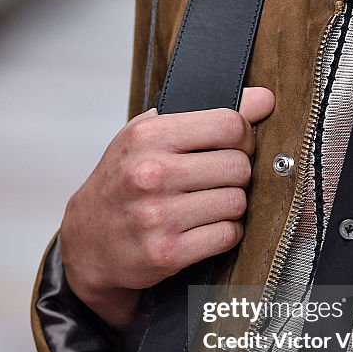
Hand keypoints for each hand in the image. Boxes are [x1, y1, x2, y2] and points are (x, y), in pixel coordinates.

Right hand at [59, 87, 274, 327]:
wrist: (89, 239)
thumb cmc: (124, 180)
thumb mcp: (151, 136)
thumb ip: (206, 114)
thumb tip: (264, 99)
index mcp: (148, 136)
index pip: (229, 125)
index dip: (243, 135)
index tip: (235, 145)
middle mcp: (151, 173)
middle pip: (238, 166)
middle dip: (237, 174)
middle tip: (219, 179)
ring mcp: (158, 215)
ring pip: (237, 202)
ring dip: (231, 205)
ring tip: (208, 204)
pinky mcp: (166, 252)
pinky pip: (227, 235)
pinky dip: (224, 233)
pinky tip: (205, 227)